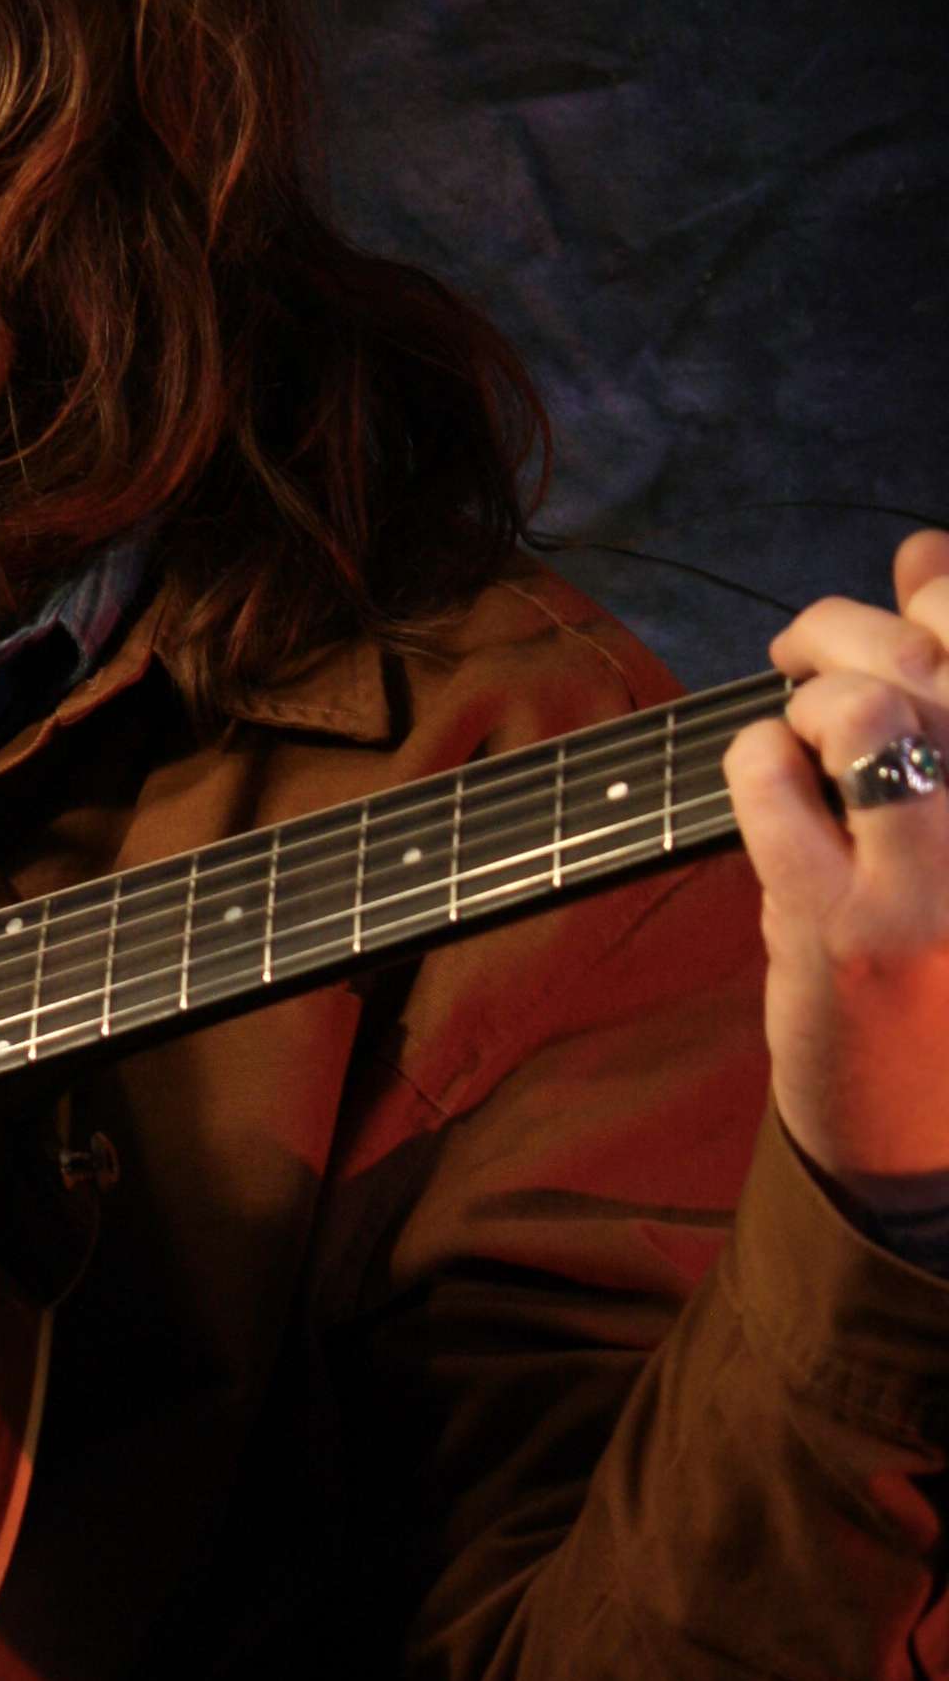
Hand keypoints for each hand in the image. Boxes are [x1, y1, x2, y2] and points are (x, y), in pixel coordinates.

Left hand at [725, 530, 948, 1208]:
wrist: (927, 1127)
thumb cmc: (945, 949)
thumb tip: (922, 553)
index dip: (940, 590)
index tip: (907, 592)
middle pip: (924, 656)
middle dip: (840, 633)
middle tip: (804, 664)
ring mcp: (943, 878)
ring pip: (857, 710)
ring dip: (799, 705)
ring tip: (797, 748)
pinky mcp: (852, 927)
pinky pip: (773, 776)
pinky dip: (751, 764)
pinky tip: (772, 802)